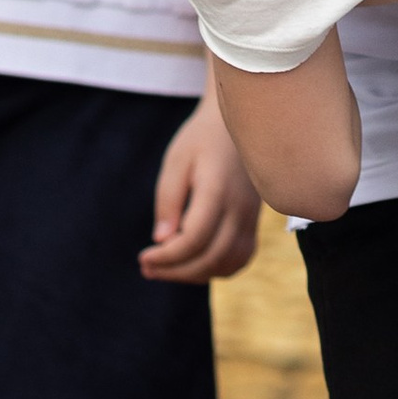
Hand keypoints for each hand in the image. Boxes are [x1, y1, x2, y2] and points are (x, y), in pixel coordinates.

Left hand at [142, 96, 261, 280]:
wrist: (242, 124)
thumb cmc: (202, 139)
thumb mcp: (176, 161)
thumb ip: (168, 200)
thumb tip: (162, 240)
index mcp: (218, 191)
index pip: (193, 240)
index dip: (166, 257)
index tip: (143, 257)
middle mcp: (240, 209)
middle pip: (211, 258)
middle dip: (176, 271)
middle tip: (147, 268)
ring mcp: (251, 218)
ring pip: (228, 264)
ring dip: (195, 274)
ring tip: (166, 268)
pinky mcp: (253, 222)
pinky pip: (241, 258)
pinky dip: (217, 269)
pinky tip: (192, 263)